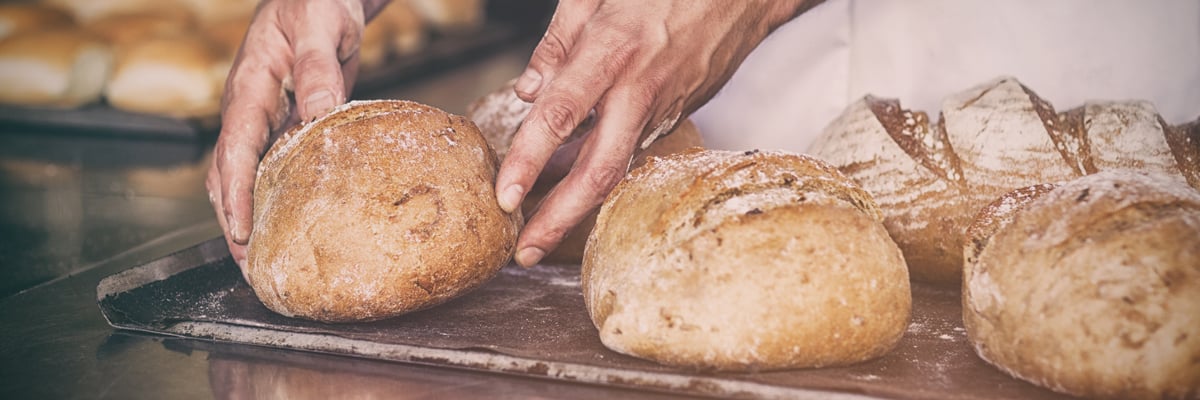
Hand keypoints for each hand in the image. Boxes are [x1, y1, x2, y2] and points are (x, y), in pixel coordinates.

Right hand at [206, 0, 388, 269]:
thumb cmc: (318, 3)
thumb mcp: (321, 29)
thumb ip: (319, 70)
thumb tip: (318, 114)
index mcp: (250, 89)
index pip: (233, 150)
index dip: (234, 195)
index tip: (241, 232)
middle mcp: (251, 110)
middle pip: (229, 175)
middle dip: (234, 223)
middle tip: (253, 270)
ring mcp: (266, 119)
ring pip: (249, 177)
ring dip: (253, 218)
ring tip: (268, 262)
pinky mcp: (287, 124)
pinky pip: (275, 168)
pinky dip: (278, 199)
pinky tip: (294, 224)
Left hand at [496, 0, 810, 265]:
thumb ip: (557, 41)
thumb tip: (527, 92)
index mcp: (614, 49)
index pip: (562, 114)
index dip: (531, 159)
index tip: (505, 196)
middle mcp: (639, 89)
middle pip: (599, 169)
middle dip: (559, 217)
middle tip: (526, 253)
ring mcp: (661, 108)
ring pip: (615, 168)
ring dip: (575, 204)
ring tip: (536, 234)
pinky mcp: (673, 114)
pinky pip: (627, 150)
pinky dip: (595, 170)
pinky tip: (564, 181)